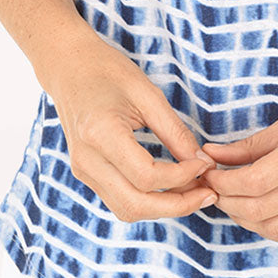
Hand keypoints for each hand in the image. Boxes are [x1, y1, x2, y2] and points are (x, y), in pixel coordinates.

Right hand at [49, 38, 217, 222]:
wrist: (69, 67)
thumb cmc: (108, 72)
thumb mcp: (148, 95)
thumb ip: (175, 132)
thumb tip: (202, 163)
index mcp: (100, 134)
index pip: (146, 176)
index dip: (182, 177)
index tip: (205, 165)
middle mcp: (87, 160)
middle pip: (135, 204)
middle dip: (177, 205)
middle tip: (208, 193)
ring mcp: (83, 170)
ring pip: (127, 209)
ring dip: (164, 208)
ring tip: (194, 192)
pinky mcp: (86, 173)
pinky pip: (119, 200)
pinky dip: (148, 201)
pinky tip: (172, 188)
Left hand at [198, 84, 277, 247]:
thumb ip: (249, 146)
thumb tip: (210, 156)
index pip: (252, 182)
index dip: (222, 183)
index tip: (208, 174)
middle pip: (258, 209)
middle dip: (226, 202)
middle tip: (214, 188)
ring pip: (273, 228)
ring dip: (244, 218)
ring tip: (234, 199)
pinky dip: (269, 228)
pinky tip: (260, 211)